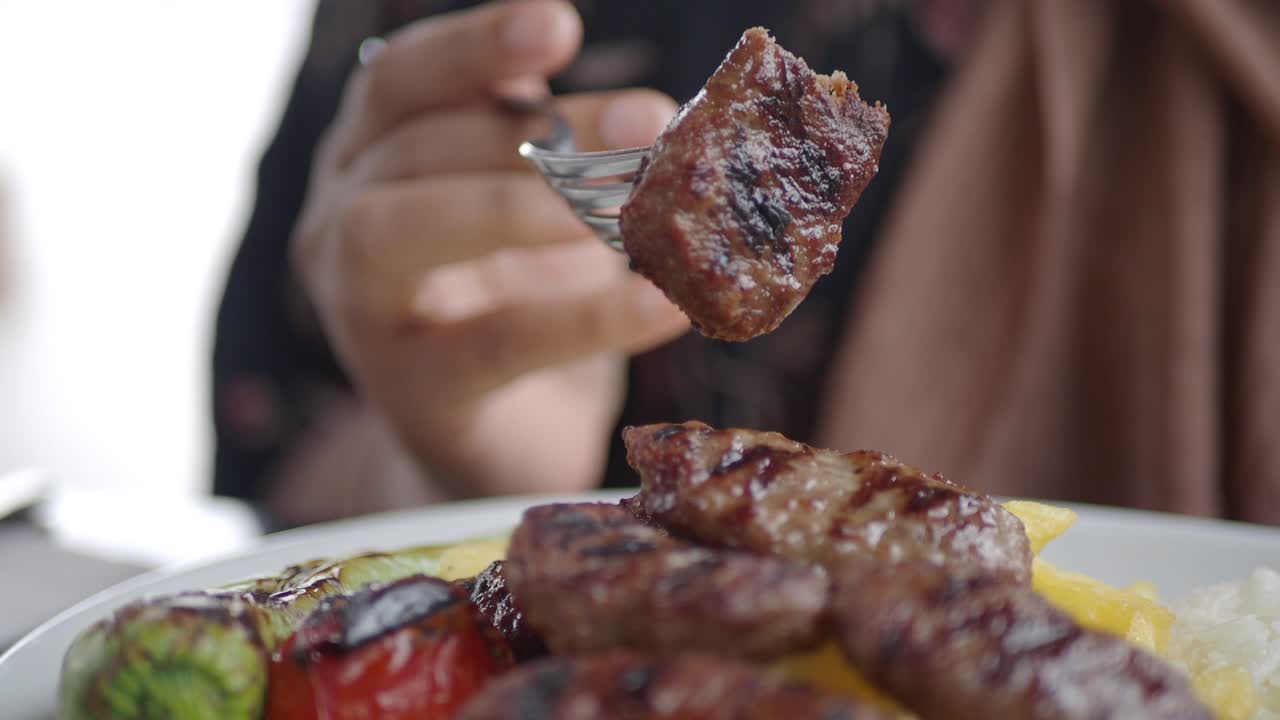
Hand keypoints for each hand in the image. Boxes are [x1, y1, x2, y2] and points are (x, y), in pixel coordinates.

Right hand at [291, 0, 687, 501]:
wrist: (500, 446)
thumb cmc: (523, 304)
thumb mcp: (541, 214)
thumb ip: (563, 157)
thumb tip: (662, 114)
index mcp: (371, 161)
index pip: (400, 83)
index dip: (474, 50)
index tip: (558, 27)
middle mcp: (338, 222)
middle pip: (416, 148)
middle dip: (536, 132)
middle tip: (648, 125)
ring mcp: (358, 310)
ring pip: (401, 230)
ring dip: (525, 208)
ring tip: (628, 209)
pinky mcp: (409, 393)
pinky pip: (490, 345)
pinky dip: (585, 322)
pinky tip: (664, 306)